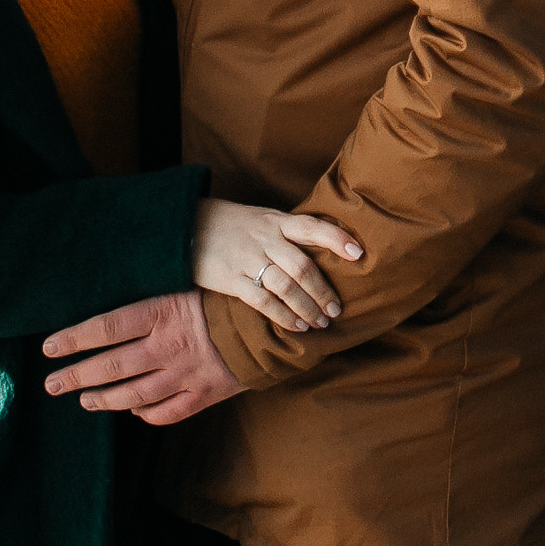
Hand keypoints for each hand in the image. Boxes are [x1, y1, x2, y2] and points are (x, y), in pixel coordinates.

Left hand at [42, 289, 243, 426]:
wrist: (276, 321)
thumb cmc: (228, 296)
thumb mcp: (189, 284)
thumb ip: (157, 298)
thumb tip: (122, 304)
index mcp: (163, 313)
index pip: (106, 328)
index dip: (74, 339)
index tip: (49, 348)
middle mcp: (168, 347)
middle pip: (111, 366)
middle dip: (76, 376)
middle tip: (51, 384)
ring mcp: (185, 374)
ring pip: (134, 395)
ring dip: (104, 399)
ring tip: (84, 401)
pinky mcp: (204, 393)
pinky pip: (167, 412)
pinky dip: (146, 415)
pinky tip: (132, 412)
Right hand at [191, 196, 362, 337]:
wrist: (186, 226)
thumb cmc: (233, 225)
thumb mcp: (262, 219)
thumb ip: (288, 233)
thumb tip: (325, 251)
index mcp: (277, 221)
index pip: (313, 226)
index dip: (337, 238)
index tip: (358, 254)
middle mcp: (265, 239)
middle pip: (302, 265)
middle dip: (323, 291)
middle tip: (337, 309)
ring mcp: (248, 259)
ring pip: (285, 286)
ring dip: (307, 308)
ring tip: (321, 323)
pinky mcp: (231, 279)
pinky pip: (262, 301)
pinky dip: (283, 316)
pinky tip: (297, 326)